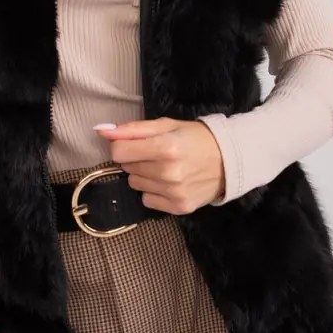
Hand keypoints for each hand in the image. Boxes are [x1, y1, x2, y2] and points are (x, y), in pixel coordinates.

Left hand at [95, 117, 225, 213]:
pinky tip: (170, 182)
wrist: (229, 160)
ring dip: (145, 176)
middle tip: (158, 154)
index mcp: (165, 147)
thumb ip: (133, 129)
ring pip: (135, 185)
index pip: (118, 152)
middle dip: (137, 159)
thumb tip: (102, 132)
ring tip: (165, 168)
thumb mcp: (167, 125)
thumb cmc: (196, 138)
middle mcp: (168, 172)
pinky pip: (147, 200)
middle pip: (127, 168)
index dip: (123, 146)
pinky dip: (154, 191)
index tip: (134, 144)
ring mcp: (174, 192)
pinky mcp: (179, 207)